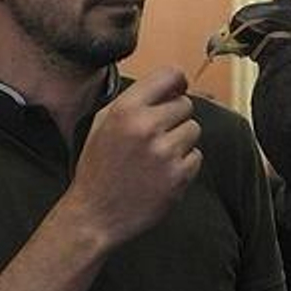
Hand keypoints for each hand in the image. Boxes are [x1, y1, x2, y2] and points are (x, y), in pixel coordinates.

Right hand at [69, 67, 202, 247]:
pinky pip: (197, 157)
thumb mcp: (102, 125)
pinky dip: (184, 164)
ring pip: (194, 130)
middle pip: (185, 104)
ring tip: (157, 157)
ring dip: (180, 141)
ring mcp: (164, 153)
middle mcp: (146, 127)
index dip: (177, 82)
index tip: (177, 90)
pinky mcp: (178, 176)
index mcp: (125, 111)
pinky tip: (161, 173)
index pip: (170, 75)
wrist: (94, 215)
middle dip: (174, 118)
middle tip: (156, 136)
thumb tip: (173, 85)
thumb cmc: (97, 170)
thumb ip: (134, 102)